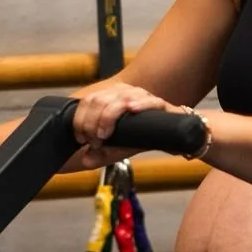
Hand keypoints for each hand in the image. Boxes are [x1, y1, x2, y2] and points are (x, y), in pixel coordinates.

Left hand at [72, 83, 194, 166]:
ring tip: (105, 134)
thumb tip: (86, 159)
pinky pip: (150, 100)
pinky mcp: (161, 105)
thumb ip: (101, 154)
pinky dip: (140, 104)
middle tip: (95, 141)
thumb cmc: (141, 137)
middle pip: (100, 100)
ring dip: (108, 117)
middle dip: (91, 122)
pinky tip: (131, 110)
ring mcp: (143, 96)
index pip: (89, 100)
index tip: (81, 138)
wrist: (171, 136)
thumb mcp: (116, 148)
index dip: (80, 120)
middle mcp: (125, 92)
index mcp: (112, 96)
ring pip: (120, 99)